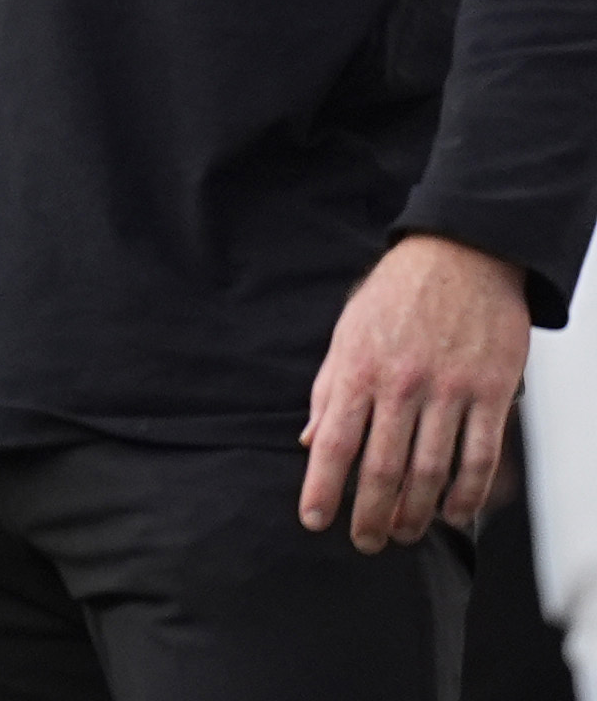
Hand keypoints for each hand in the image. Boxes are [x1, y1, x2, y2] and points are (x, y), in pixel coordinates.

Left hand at [299, 234, 529, 551]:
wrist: (462, 257)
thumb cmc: (398, 295)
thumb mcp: (347, 332)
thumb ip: (329, 389)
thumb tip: (308, 439)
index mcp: (359, 369)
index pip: (334, 441)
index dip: (321, 486)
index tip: (314, 520)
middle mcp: (402, 385)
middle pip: (383, 468)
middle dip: (371, 514)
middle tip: (365, 541)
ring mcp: (450, 391)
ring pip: (431, 471)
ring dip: (416, 512)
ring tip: (405, 533)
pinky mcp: (491, 393)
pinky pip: (480, 457)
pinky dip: (469, 494)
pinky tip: (454, 513)